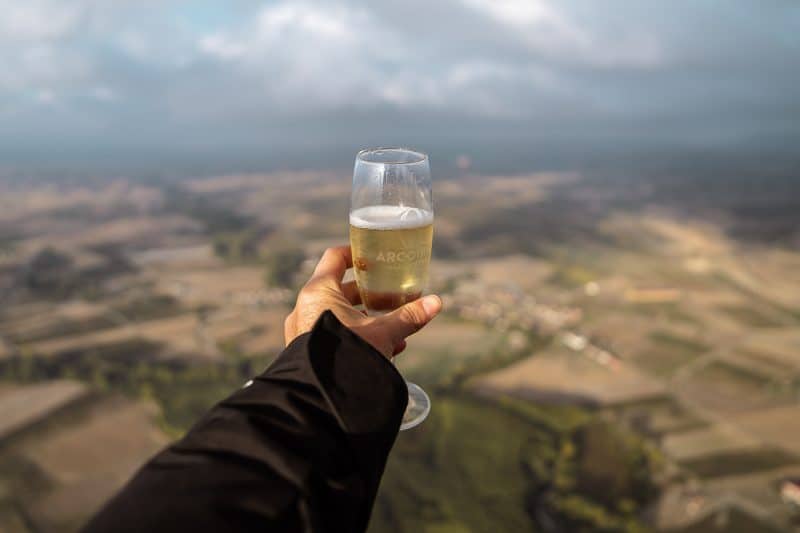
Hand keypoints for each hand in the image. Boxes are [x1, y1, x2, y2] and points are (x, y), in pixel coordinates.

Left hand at [284, 246, 441, 357]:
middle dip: (367, 294)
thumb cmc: (348, 356)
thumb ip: (408, 317)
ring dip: (363, 319)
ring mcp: (301, 331)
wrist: (321, 398)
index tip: (373, 257)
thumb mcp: (382, 333)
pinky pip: (330, 335)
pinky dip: (353, 336)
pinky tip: (381, 351)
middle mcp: (305, 307)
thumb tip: (436, 303)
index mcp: (318, 292)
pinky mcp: (304, 352)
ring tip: (391, 328)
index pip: (335, 258)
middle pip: (338, 289)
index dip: (355, 254)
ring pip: (336, 315)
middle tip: (389, 295)